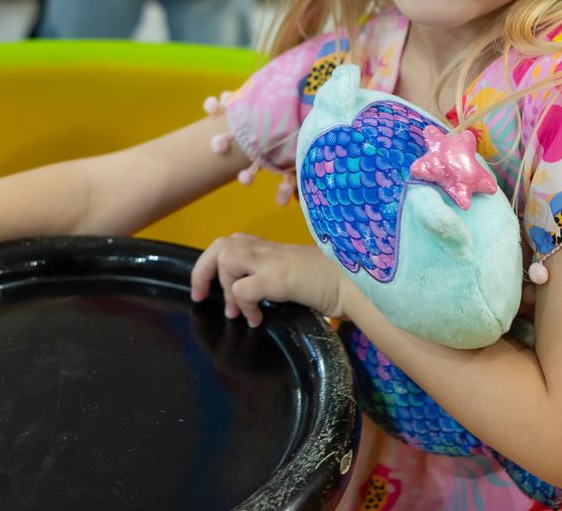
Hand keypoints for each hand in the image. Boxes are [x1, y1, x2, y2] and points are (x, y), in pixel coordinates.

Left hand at [190, 234, 346, 326]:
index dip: (215, 263)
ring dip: (226, 287)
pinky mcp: (280, 277)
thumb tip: (254, 305)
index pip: (233, 242)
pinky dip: (243, 306)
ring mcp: (274, 261)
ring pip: (227, 259)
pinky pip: (243, 289)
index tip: (209, 289)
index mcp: (274, 249)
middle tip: (201, 296)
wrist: (359, 283)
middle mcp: (270, 249)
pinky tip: (257, 318)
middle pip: (220, 245)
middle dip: (203, 270)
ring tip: (237, 310)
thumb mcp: (299, 279)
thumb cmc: (337, 284)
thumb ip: (276, 283)